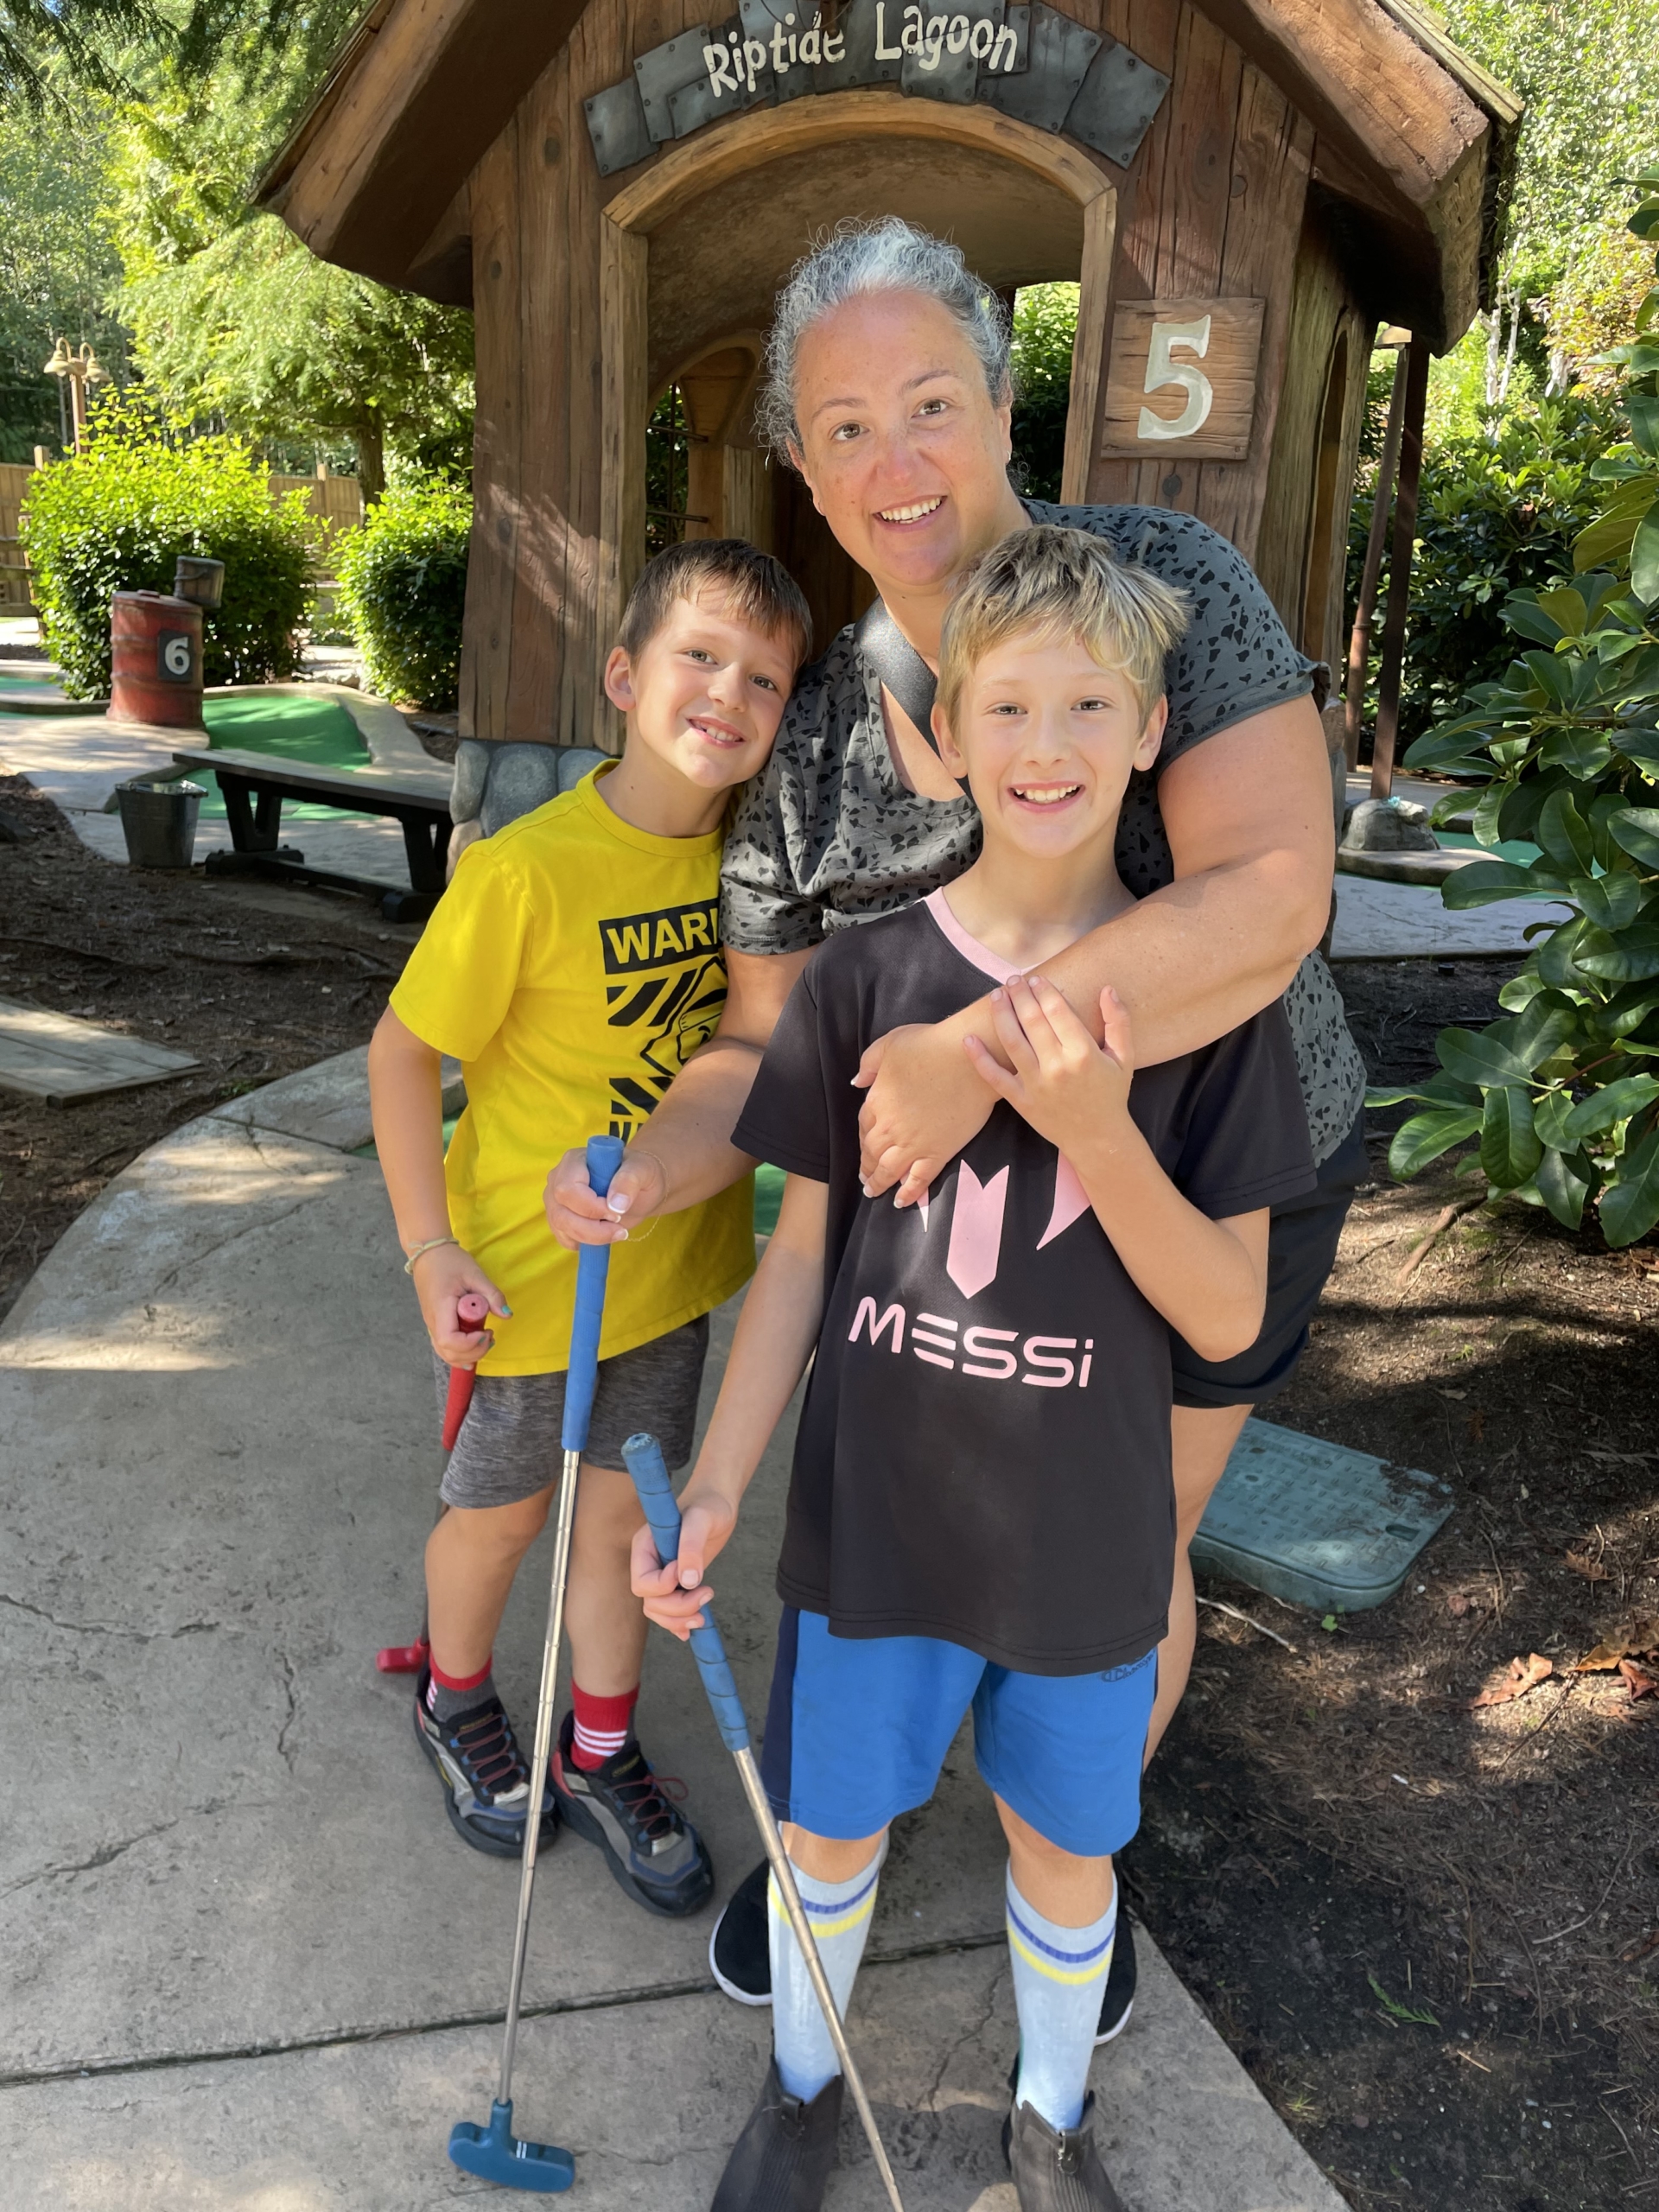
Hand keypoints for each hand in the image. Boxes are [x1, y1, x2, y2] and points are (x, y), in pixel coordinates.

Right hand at [412, 1241, 509, 1364]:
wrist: (429, 1254)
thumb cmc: (451, 1261)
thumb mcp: (475, 1274)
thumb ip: (492, 1295)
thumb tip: (507, 1315)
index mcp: (441, 1308)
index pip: (449, 1340)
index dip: (470, 1343)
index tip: (486, 1331)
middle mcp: (433, 1321)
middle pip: (448, 1352)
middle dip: (473, 1352)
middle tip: (490, 1335)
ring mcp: (431, 1324)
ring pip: (445, 1353)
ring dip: (467, 1354)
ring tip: (485, 1339)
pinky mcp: (435, 1324)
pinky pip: (444, 1346)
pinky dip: (459, 1352)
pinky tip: (475, 1347)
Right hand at [544, 1145, 666, 1248]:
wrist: (641, 1188)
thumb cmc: (640, 1173)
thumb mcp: (642, 1170)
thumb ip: (629, 1181)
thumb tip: (615, 1205)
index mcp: (574, 1160)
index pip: (568, 1189)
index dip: (590, 1207)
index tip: (617, 1214)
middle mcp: (558, 1179)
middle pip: (560, 1212)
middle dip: (592, 1228)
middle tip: (620, 1229)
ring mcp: (556, 1200)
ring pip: (561, 1227)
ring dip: (591, 1237)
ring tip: (618, 1232)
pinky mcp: (560, 1218)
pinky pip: (564, 1237)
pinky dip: (585, 1243)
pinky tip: (604, 1235)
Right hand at [629, 1488, 736, 1639]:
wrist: (718, 1504)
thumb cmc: (708, 1505)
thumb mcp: (702, 1520)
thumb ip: (691, 1546)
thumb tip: (688, 1580)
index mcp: (645, 1547)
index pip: (643, 1582)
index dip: (665, 1587)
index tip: (688, 1574)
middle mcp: (649, 1564)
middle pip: (650, 1602)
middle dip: (677, 1607)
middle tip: (707, 1593)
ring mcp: (661, 1575)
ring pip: (658, 1611)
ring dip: (680, 1619)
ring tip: (703, 1613)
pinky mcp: (676, 1583)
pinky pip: (669, 1612)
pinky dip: (679, 1623)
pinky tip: (692, 1629)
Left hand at [854, 1020, 996, 1206]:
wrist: (968, 1059)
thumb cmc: (929, 1044)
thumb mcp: (889, 1044)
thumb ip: (869, 1063)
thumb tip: (858, 1081)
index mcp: (879, 1101)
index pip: (864, 1126)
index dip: (863, 1137)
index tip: (865, 1145)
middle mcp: (891, 1127)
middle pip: (873, 1152)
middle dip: (867, 1166)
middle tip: (865, 1177)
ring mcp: (914, 1143)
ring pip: (890, 1170)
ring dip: (879, 1183)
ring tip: (873, 1191)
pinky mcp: (938, 1152)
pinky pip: (919, 1179)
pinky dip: (908, 1193)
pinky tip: (901, 1202)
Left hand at [963, 977, 1134, 1156]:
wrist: (1097, 1138)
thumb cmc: (1111, 1094)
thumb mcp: (1124, 1058)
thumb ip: (1118, 1021)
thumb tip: (1107, 988)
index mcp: (1083, 1053)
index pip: (1057, 1011)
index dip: (1044, 990)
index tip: (1036, 978)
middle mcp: (1057, 1066)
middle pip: (1032, 1020)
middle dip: (1019, 995)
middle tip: (1013, 980)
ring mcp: (1036, 1084)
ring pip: (1011, 1041)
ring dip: (1001, 1014)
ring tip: (995, 996)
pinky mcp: (1021, 1101)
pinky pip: (994, 1077)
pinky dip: (979, 1058)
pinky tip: (969, 1039)